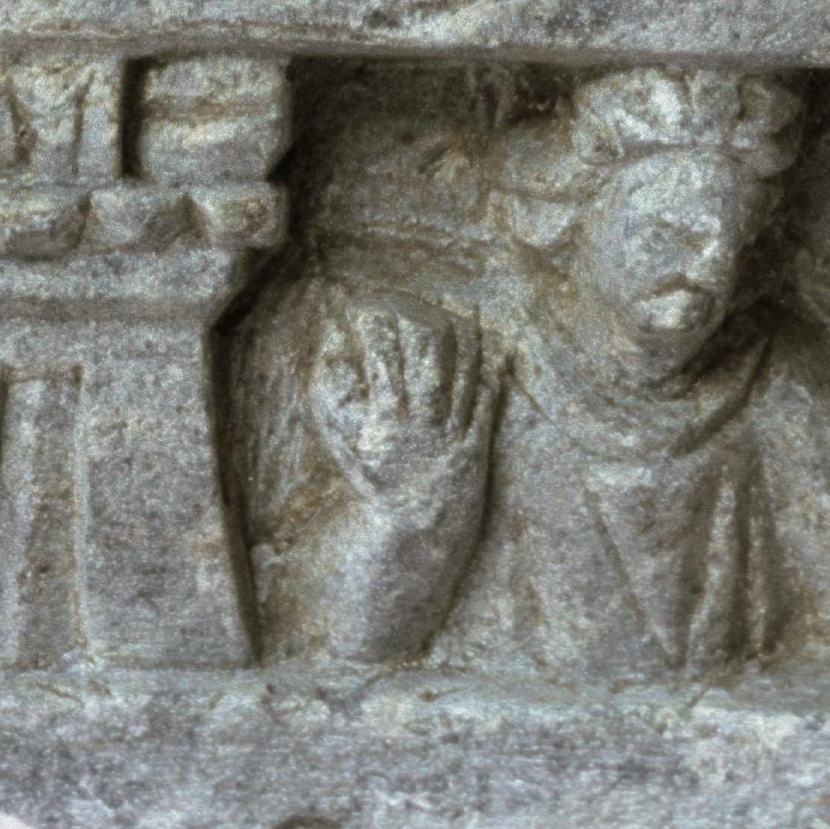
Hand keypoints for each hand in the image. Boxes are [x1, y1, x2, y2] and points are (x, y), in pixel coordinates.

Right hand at [309, 298, 495, 527]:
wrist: (413, 532)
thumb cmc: (374, 482)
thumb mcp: (342, 442)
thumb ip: (333, 394)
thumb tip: (334, 347)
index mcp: (385, 418)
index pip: (384, 354)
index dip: (379, 322)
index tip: (372, 300)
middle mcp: (420, 423)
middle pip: (427, 355)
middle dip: (421, 318)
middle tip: (417, 296)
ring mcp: (451, 435)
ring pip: (462, 372)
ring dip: (464, 334)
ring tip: (463, 305)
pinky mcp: (475, 448)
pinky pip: (487, 402)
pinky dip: (492, 371)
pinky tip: (495, 345)